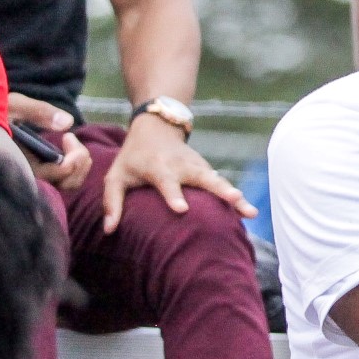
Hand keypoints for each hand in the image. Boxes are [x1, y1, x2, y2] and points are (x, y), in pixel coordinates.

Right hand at [6, 92, 91, 190]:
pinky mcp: (38, 172)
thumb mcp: (14, 106)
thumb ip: (39, 112)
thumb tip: (68, 122)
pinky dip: (73, 165)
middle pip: (66, 183)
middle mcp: (28, 175)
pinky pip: (62, 178)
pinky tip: (67, 146)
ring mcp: (34, 175)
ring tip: (70, 141)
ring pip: (66, 183)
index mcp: (21, 163)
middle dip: (79, 162)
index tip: (68, 136)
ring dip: (78, 163)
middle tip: (71, 138)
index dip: (72, 161)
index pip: (56, 175)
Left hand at [105, 115, 255, 233]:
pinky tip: (248, 212)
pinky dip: (235, 198)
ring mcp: (198, 167)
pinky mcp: (207, 170)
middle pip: (204, 179)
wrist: (156, 128)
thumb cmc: (133, 157)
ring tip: (251, 213)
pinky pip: (222, 184)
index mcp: (158, 168)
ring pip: (220, 182)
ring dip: (235, 196)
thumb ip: (112, 202)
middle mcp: (182, 166)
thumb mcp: (115, 176)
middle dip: (220, 190)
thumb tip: (108, 231)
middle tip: (236, 199)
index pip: (167, 182)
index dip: (173, 195)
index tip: (181, 209)